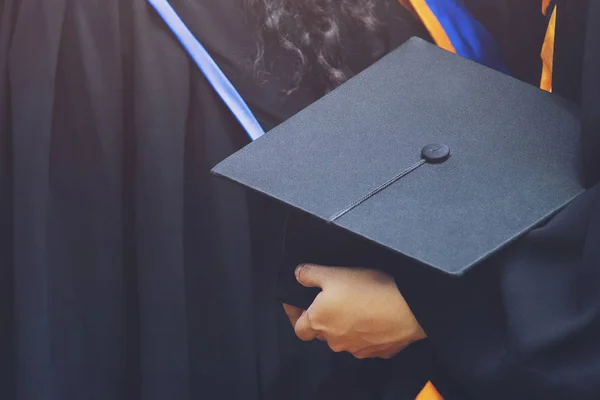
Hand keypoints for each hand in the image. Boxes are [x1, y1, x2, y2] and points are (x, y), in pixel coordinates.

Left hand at [283, 264, 425, 358]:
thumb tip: (298, 275)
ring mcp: (356, 349)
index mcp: (319, 322)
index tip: (299, 304)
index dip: (297, 315)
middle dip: (324, 318)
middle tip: (334, 298)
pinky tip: (374, 315)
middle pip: (322, 332)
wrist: (408, 308)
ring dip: (346, 325)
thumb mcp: (334, 273)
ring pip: (344, 338)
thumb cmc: (369, 290)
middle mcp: (334, 340)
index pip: (298, 328)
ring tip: (358, 304)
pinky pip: (365, 341)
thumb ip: (310, 274)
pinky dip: (366, 331)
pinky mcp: (376, 351)